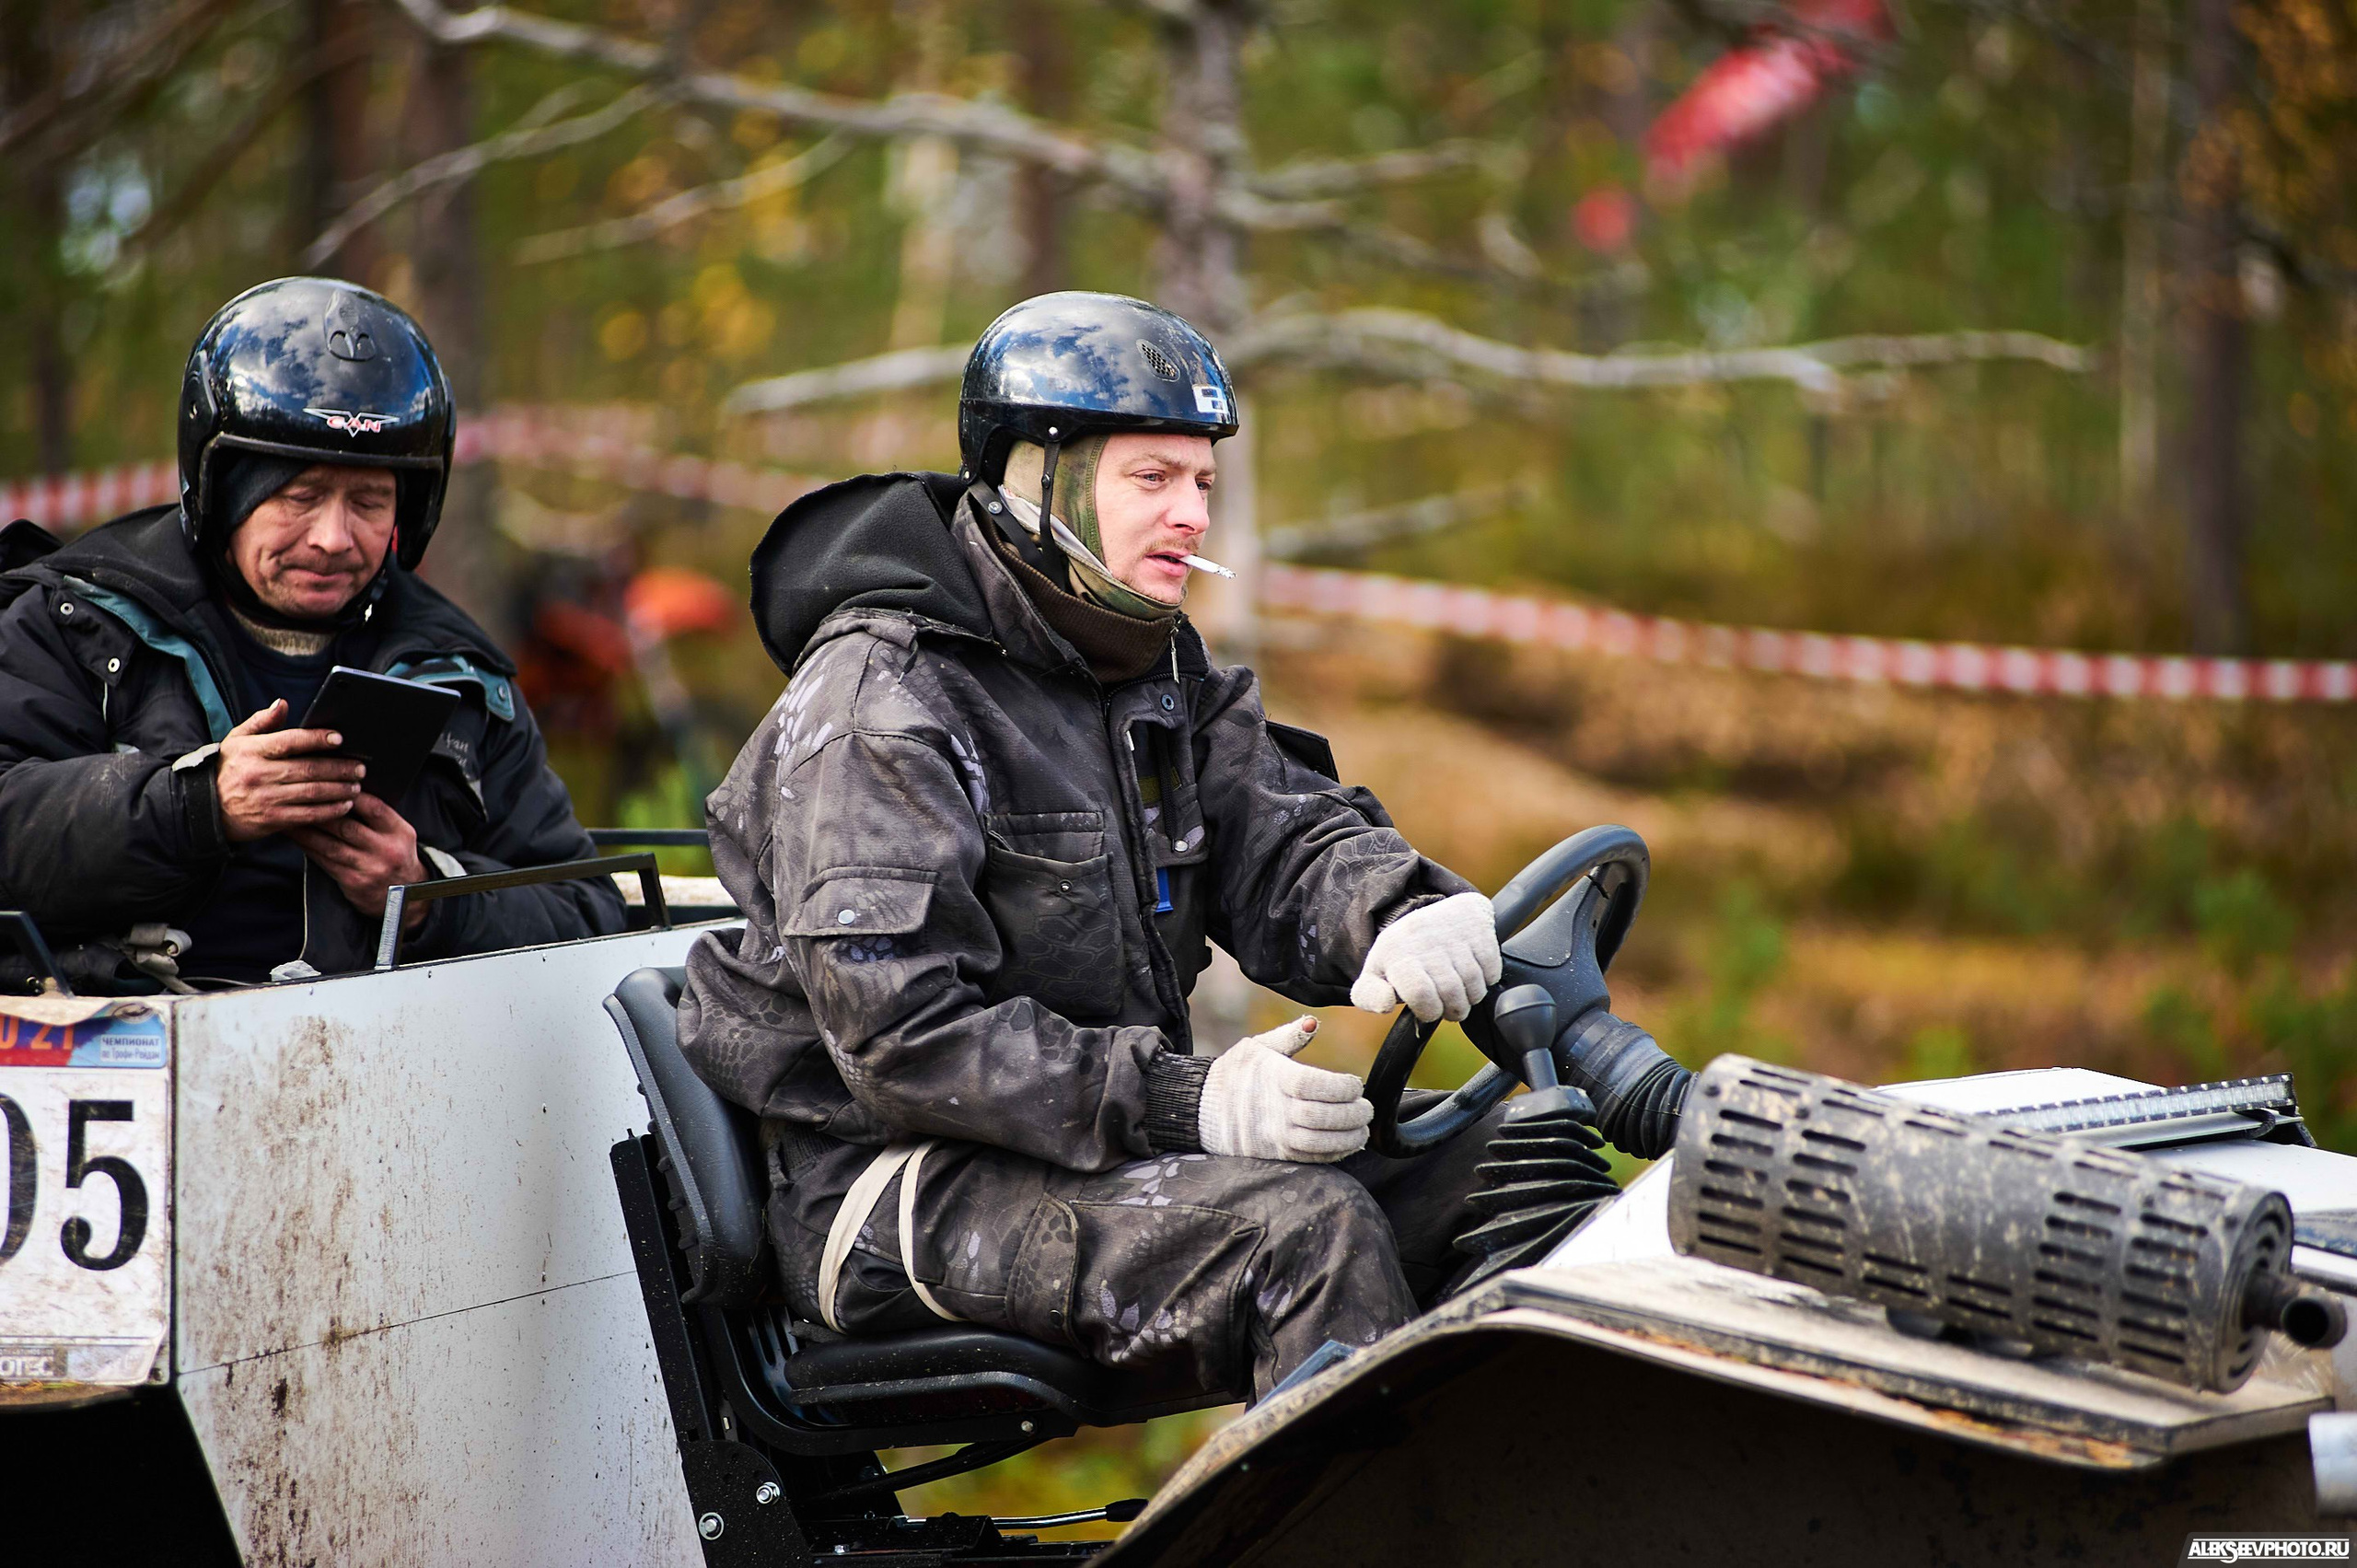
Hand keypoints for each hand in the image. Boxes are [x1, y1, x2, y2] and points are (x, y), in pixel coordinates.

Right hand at [215, 700, 364, 842]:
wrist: (205, 807)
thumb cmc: (228, 769)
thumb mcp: (236, 741)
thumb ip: (261, 721)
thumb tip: (283, 703)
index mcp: (252, 750)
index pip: (289, 741)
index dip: (316, 739)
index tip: (339, 738)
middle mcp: (259, 774)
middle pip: (308, 769)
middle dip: (339, 768)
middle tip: (360, 767)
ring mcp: (266, 798)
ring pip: (311, 793)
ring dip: (339, 790)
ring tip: (357, 786)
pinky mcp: (271, 819)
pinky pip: (307, 815)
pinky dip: (329, 811)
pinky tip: (344, 805)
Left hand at [287, 792, 428, 925]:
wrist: (406, 897)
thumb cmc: (396, 856)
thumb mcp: (399, 835)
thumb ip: (378, 818)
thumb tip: (345, 792)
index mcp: (400, 833)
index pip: (374, 808)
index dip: (350, 795)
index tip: (330, 784)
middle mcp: (387, 850)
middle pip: (347, 827)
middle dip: (320, 812)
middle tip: (300, 799)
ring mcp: (369, 868)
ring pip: (330, 845)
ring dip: (307, 831)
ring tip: (291, 817)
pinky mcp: (354, 882)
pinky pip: (325, 861)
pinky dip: (308, 848)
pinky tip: (297, 838)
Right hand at [1199, 1016, 1370, 1162]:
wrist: (1204, 1109)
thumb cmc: (1236, 1073)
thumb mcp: (1257, 1047)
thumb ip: (1288, 1037)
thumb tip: (1312, 1022)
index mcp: (1273, 1078)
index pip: (1314, 1084)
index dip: (1342, 1086)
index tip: (1356, 1085)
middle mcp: (1274, 1109)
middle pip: (1320, 1115)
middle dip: (1352, 1114)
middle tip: (1366, 1108)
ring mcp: (1275, 1135)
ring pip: (1318, 1142)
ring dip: (1348, 1138)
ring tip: (1362, 1129)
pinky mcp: (1276, 1154)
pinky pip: (1310, 1158)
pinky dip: (1334, 1153)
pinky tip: (1348, 1143)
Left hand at [1350, 890, 1501, 1022]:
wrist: (1434, 910)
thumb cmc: (1405, 953)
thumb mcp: (1376, 972)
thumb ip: (1369, 996)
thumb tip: (1386, 1004)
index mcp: (1397, 952)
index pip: (1420, 993)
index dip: (1428, 1011)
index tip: (1428, 1011)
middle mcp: (1426, 939)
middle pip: (1450, 991)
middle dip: (1453, 1010)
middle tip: (1450, 1009)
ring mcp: (1454, 933)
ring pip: (1474, 983)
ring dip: (1472, 998)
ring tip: (1462, 995)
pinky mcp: (1479, 929)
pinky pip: (1492, 969)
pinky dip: (1488, 980)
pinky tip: (1475, 976)